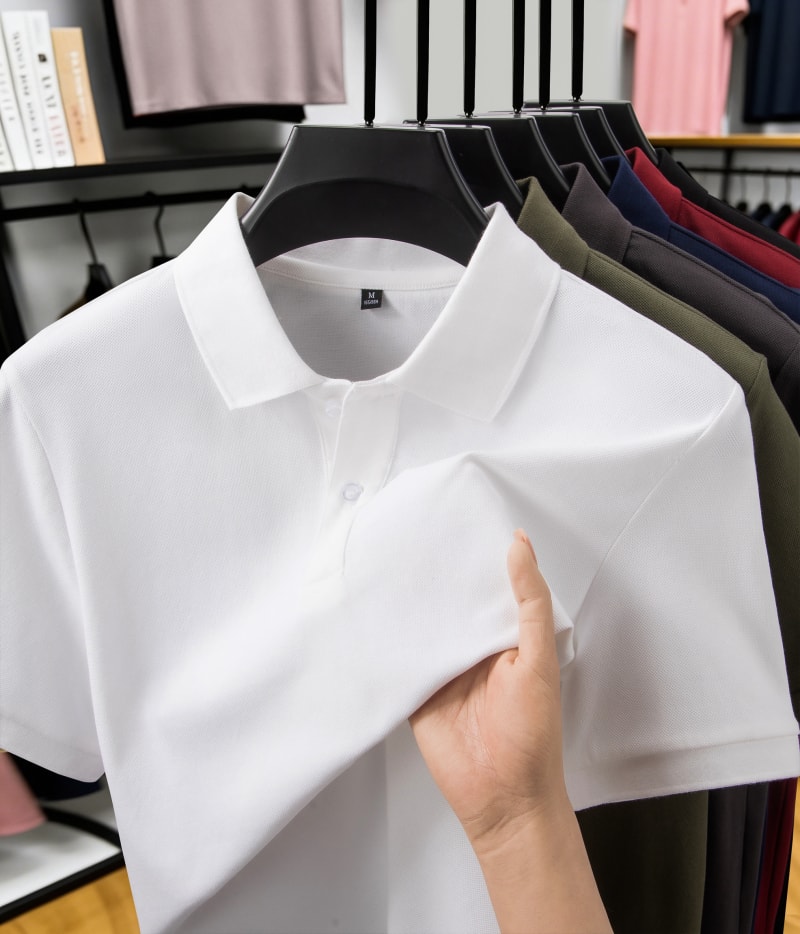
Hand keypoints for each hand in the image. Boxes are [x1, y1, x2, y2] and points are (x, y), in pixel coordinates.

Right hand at [409, 528, 566, 851]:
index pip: (489, 584)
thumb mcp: (537, 660)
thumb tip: (519, 545)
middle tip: (411, 531)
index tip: (456, 517)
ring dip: (409, 601)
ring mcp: (442, 667)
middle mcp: (473, 646)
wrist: (502, 799)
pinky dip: (386, 638)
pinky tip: (369, 610)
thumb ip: (529, 604)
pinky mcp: (416, 689)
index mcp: (506, 635)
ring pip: (423, 624)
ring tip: (386, 560)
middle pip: (452, 601)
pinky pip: (400, 658)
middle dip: (437, 573)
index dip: (476, 554)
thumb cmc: (532, 732)